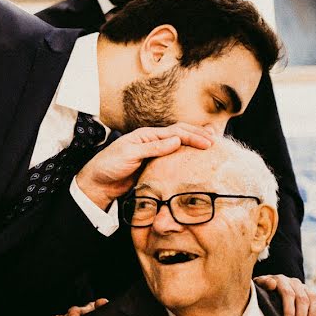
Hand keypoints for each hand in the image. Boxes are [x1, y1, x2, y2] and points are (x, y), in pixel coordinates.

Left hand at [76, 123, 214, 209]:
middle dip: (198, 136)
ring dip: (194, 144)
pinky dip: (186, 157)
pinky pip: (173, 159)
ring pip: (178, 145)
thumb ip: (153, 148)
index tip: (209, 143)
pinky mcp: (153, 166)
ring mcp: (153, 154)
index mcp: (147, 135)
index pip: (175, 132)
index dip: (193, 136)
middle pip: (179, 134)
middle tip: (216, 142)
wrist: (98, 183)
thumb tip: (177, 140)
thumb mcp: (130, 154)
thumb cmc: (109, 165)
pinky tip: (195, 161)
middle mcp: (152, 142)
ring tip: (212, 146)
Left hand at [253, 274, 315, 315]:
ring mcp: (305, 288)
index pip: (287, 293)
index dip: (289, 308)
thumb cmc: (262, 292)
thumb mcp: (258, 288)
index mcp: (280, 280)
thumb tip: (271, 284)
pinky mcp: (314, 294)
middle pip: (301, 299)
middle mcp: (294, 282)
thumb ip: (262, 285)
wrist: (268, 288)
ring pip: (314, 299)